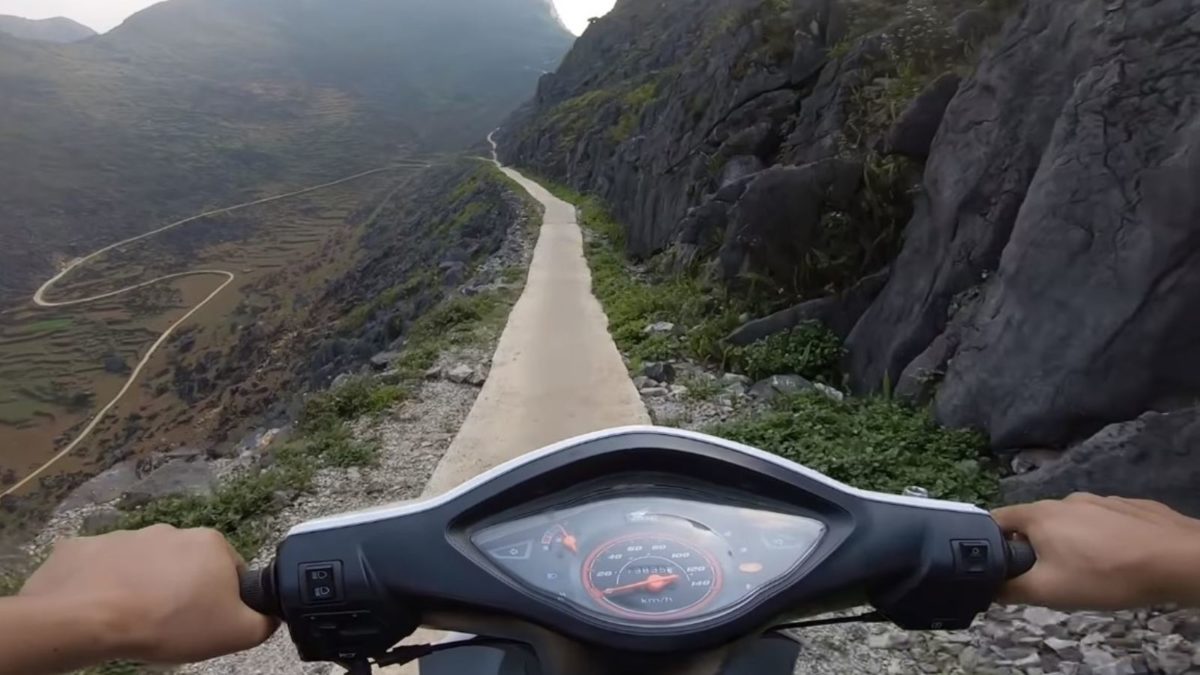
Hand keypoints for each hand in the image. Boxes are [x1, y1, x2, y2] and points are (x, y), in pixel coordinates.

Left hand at [19, 525, 276, 663]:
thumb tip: (270, 613)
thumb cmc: (169, 621)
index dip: (222, 601)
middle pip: (187, 566)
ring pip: (145, 566)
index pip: (230, 572)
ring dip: (144, 587)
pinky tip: (100, 609)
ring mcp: (126, 536)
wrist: (87, 617)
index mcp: (211, 544)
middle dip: (182, 591)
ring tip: (133, 619)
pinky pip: (103, 568)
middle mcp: (172, 531)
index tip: (206, 622)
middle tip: (171, 624)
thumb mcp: (235, 632)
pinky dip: (104, 586)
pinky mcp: (86, 547)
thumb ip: (263, 621)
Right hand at [993, 494, 1199, 609]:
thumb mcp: (1050, 591)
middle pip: (1035, 523)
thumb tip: (988, 588)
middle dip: (1034, 548)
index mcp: (1039, 515)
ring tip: (1087, 570)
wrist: (1177, 560)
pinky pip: (1101, 522)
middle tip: (1047, 577)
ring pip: (1070, 522)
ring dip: (1068, 543)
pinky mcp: (1128, 506)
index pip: (996, 520)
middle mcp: (1064, 500)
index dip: (989, 542)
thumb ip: (1011, 589)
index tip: (996, 565)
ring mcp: (1099, 500)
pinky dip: (1099, 538)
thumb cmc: (1105, 574)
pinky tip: (1116, 558)